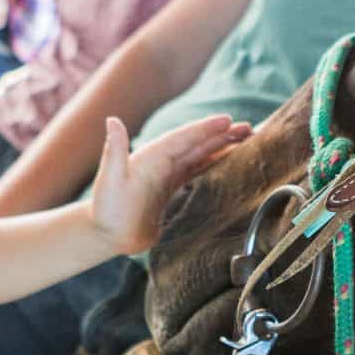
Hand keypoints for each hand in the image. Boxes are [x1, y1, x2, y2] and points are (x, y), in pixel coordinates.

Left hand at [90, 115, 251, 254]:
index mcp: (152, 156)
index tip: (227, 121)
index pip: (183, 138)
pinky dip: (217, 166)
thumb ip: (114, 151)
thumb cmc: (106, 209)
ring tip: (248, 141)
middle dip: (223, 135)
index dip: (205, 129)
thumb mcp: (109, 179)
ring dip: (224, 148)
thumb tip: (112, 120)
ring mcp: (170, 175)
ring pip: (202, 156)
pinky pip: (200, 173)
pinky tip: (232, 163)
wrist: (105, 234)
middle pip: (198, 144)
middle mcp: (163, 162)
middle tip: (249, 129)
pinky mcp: (174, 191)